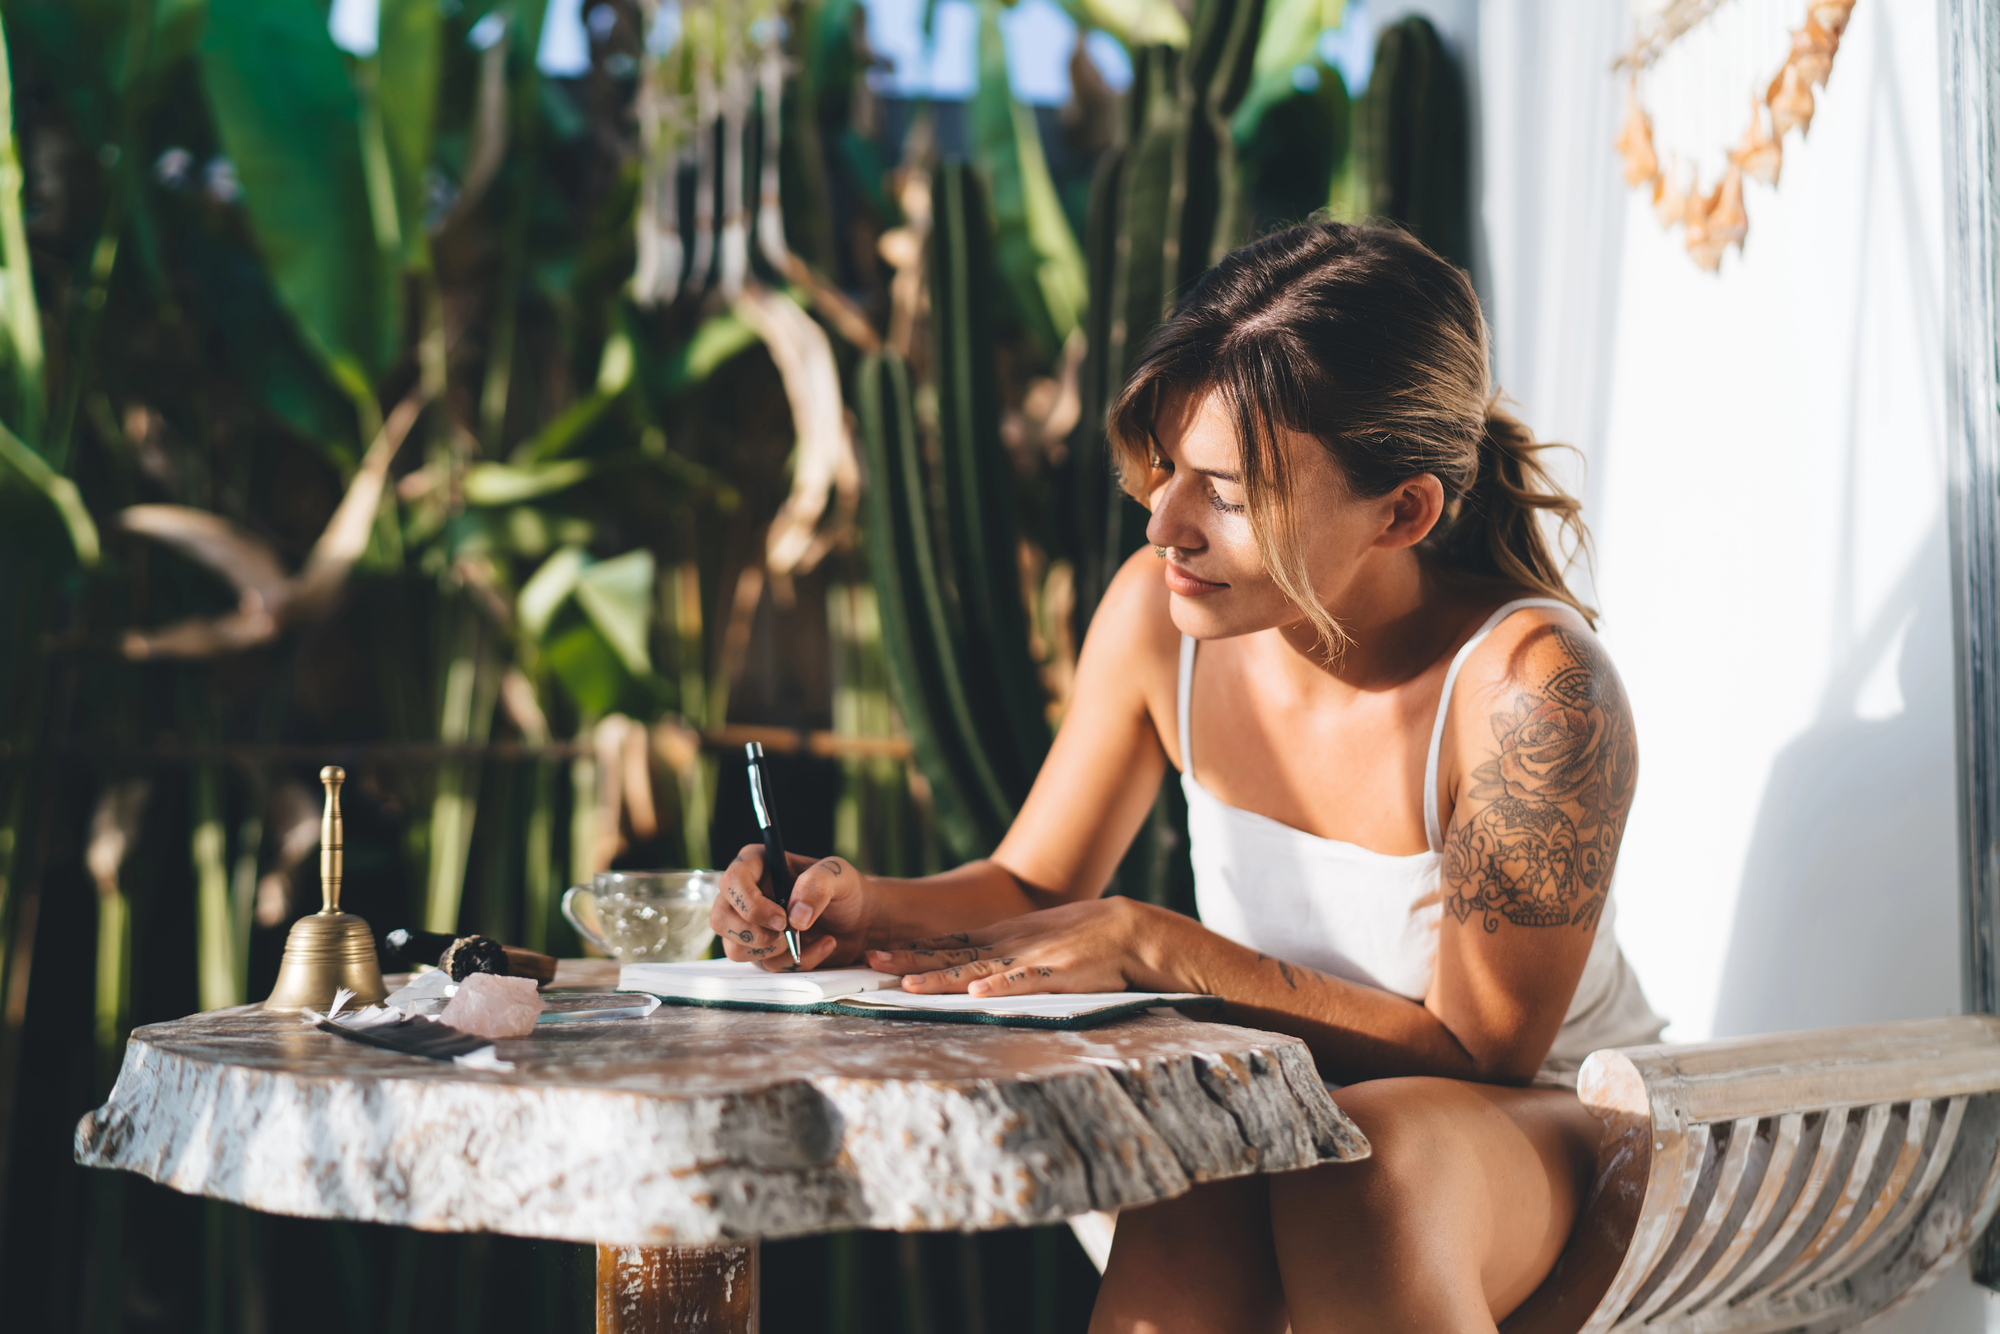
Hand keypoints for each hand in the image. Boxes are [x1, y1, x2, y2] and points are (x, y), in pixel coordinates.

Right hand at [710, 845, 875, 970]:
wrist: (860, 920)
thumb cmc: (844, 889)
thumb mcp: (838, 875)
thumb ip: (817, 885)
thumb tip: (795, 917)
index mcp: (757, 864)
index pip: (731, 882)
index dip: (750, 904)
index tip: (781, 918)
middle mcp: (746, 894)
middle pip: (720, 919)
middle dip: (754, 934)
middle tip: (788, 934)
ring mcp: (750, 925)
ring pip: (735, 949)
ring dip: (774, 951)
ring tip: (806, 938)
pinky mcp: (762, 951)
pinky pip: (765, 966)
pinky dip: (795, 962)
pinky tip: (821, 946)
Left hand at [864, 897, 1166, 996]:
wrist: (1127, 930)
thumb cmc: (1083, 938)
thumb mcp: (1034, 939)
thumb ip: (1004, 954)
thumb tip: (973, 973)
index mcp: (1002, 938)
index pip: (948, 944)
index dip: (913, 950)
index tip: (878, 955)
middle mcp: (1008, 946)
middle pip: (951, 954)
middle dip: (911, 960)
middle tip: (872, 962)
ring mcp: (1029, 959)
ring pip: (977, 970)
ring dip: (942, 977)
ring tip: (909, 983)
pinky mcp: (1055, 974)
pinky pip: (1022, 982)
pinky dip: (999, 987)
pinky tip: (976, 994)